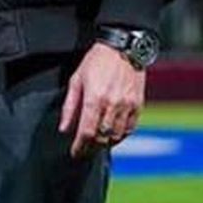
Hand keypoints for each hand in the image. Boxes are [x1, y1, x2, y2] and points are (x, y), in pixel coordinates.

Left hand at [59, 42, 145, 156]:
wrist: (122, 49)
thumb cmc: (95, 62)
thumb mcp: (76, 80)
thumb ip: (70, 106)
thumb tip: (63, 128)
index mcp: (94, 99)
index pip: (86, 131)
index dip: (80, 146)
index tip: (75, 153)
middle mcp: (112, 105)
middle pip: (102, 137)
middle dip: (92, 147)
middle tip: (84, 151)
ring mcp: (127, 106)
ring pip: (117, 135)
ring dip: (106, 143)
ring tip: (97, 144)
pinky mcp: (138, 105)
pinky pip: (130, 128)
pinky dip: (121, 135)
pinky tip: (112, 135)